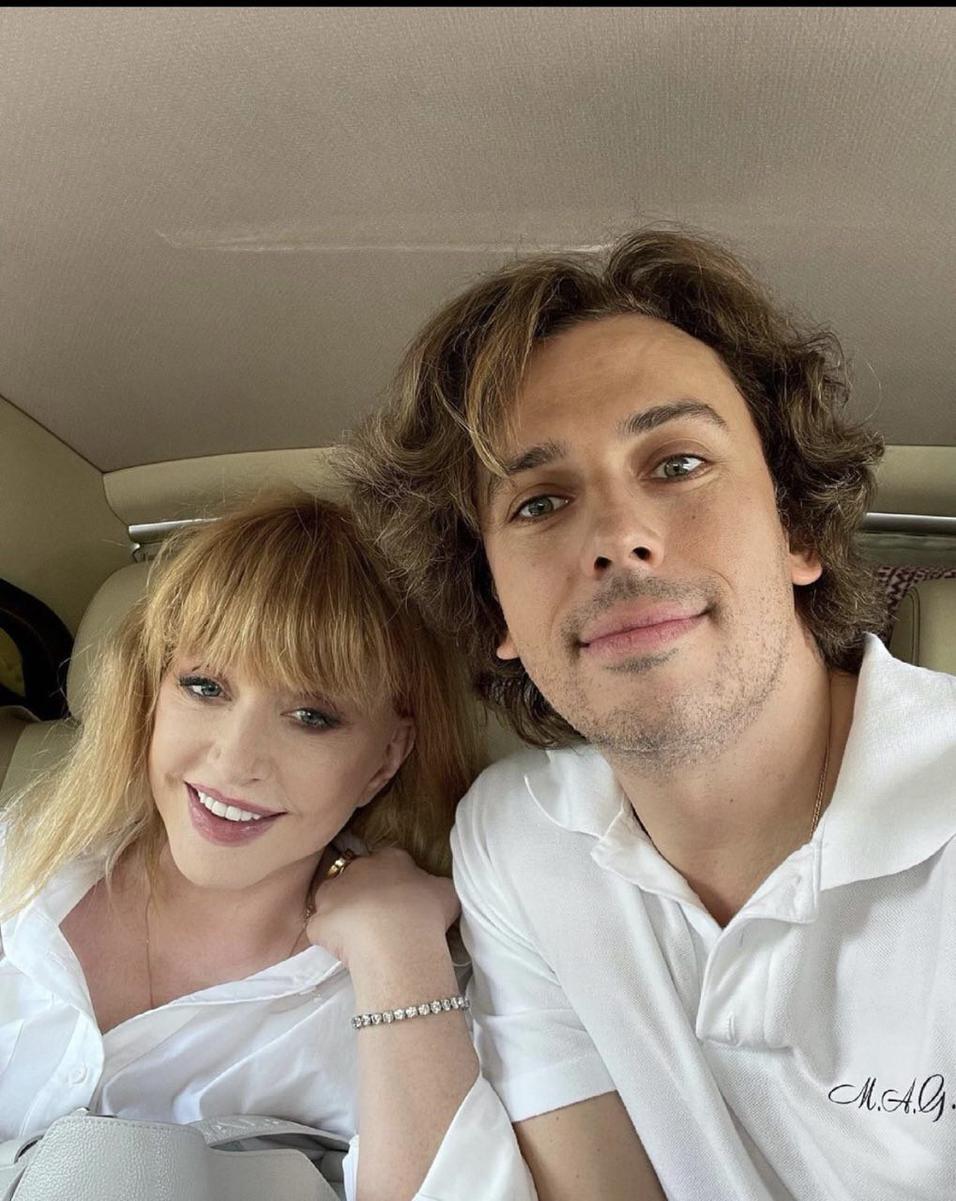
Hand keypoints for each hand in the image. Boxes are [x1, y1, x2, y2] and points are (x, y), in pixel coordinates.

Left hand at [306, 847, 458, 965]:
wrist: (398, 942)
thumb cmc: (427, 914)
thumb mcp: (446, 892)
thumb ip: (434, 884)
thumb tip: (431, 888)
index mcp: (390, 858)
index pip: (386, 860)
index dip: (391, 879)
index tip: (397, 898)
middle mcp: (358, 868)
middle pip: (355, 875)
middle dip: (362, 892)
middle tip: (378, 917)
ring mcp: (333, 893)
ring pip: (330, 897)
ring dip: (339, 911)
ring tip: (356, 935)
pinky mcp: (318, 920)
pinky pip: (320, 928)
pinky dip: (328, 939)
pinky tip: (343, 952)